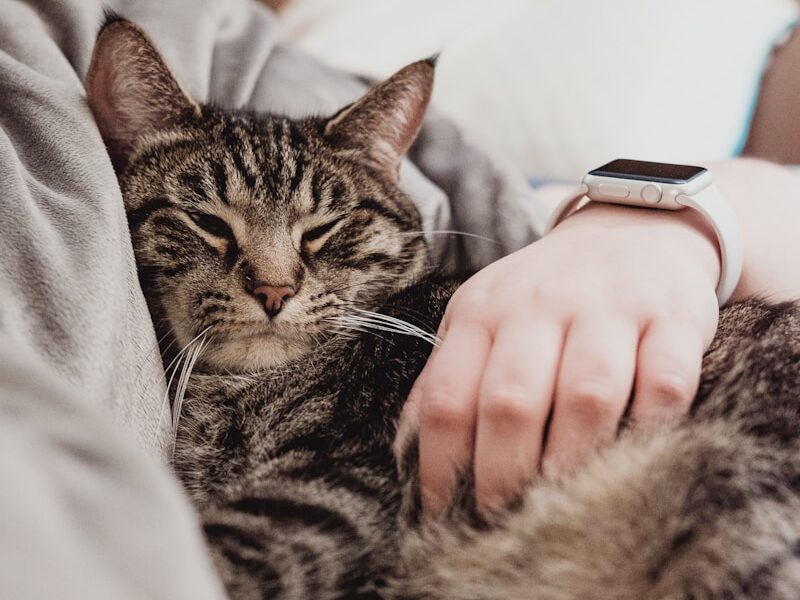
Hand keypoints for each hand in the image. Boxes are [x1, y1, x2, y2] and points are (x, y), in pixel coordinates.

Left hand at [396, 202, 720, 516]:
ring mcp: (609, 308)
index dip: (440, 465)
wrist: (631, 227)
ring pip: (586, 395)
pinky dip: (650, 428)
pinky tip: (635, 457)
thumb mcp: (483, 317)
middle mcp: (540, 305)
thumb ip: (448, 375)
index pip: (448, 396)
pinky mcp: (672, 317)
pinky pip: (664, 382)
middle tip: (503, 520)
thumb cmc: (546, 292)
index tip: (443, 513)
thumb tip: (410, 452)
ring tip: (562, 506)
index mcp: (482, 312)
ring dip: (572, 462)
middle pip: (511, 402)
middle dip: (503, 475)